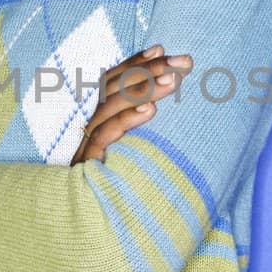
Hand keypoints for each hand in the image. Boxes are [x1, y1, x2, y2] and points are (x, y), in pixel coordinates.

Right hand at [70, 44, 193, 165]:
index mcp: (101, 117)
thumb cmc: (127, 176)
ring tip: (172, 81)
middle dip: (150, 70)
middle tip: (183, 62)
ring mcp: (88, 143)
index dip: (135, 63)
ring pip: (111, 107)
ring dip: (143, 90)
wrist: (96, 222)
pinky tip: (150, 110)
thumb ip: (146, 116)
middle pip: (115, 88)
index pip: (114, 80)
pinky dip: (126, 119)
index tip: (161, 49)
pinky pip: (104, 135)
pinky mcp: (89, 161)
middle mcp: (91, 125)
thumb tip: (170, 84)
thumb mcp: (139, 143)